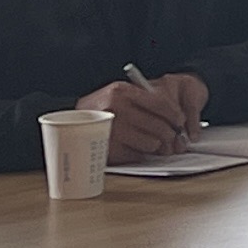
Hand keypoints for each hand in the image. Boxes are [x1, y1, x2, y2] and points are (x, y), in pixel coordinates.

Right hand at [80, 76, 194, 151]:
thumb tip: (175, 117)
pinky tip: (135, 149)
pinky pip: (138, 155)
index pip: (160, 103)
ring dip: (155, 146)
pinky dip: (140, 154)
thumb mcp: (117, 95)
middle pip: (158, 126)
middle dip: (170, 135)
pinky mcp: (108, 150)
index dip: (175, 114)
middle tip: (173, 138)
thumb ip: (142, 100)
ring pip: (151, 143)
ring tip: (152, 143)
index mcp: (121, 92)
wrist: (66, 122)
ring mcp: (111, 131)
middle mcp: (115, 109)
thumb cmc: (99, 109)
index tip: (180, 121)